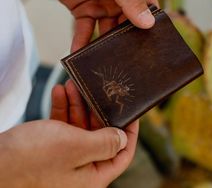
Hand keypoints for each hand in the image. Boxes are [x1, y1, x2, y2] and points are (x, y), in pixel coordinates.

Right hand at [0, 81, 137, 187]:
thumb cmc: (31, 159)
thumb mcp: (75, 147)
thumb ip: (104, 143)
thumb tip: (123, 139)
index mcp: (93, 175)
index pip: (122, 153)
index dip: (130, 132)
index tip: (131, 112)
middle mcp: (82, 167)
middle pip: (100, 134)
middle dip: (96, 109)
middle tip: (97, 90)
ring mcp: (66, 156)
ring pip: (80, 125)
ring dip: (77, 104)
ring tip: (73, 85)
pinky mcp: (52, 146)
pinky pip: (63, 125)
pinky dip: (63, 108)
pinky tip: (59, 92)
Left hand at [36, 0, 157, 50]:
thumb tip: (148, 22)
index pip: (148, 7)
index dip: (149, 24)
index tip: (151, 44)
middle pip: (128, 23)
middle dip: (127, 39)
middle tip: (128, 59)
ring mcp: (103, 6)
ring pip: (108, 30)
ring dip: (105, 44)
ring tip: (105, 61)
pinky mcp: (86, 12)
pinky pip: (86, 30)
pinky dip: (83, 41)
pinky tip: (81, 53)